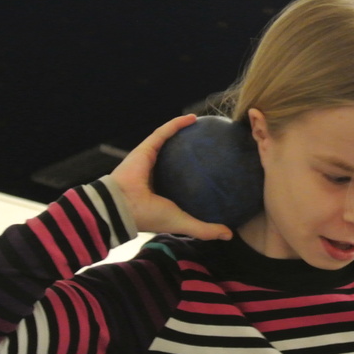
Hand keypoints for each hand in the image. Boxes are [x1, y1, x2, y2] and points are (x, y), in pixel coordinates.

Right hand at [109, 115, 232, 240]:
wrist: (124, 207)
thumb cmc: (151, 216)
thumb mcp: (183, 222)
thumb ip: (205, 229)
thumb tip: (229, 235)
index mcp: (163, 190)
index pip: (183, 179)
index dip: (197, 174)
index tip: (217, 169)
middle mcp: (156, 173)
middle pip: (176, 157)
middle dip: (192, 148)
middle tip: (212, 143)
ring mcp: (149, 159)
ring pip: (169, 140)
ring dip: (184, 129)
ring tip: (204, 124)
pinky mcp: (145, 148)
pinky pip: (164, 132)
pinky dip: (177, 123)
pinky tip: (193, 118)